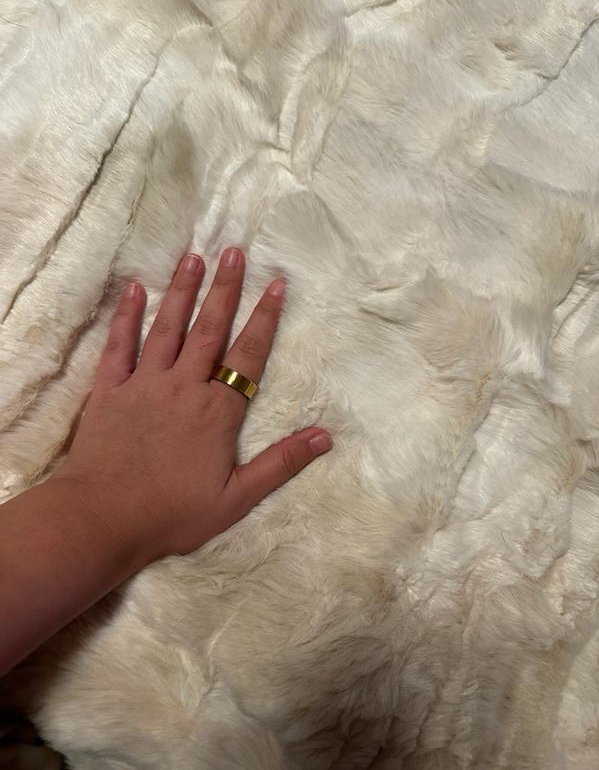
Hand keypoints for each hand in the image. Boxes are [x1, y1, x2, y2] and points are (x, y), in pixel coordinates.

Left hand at [53, 247, 331, 566]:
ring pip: (167, 327)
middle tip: (234, 251)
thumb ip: (281, 463)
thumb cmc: (172, 512)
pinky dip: (127, 317)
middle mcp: (183, 386)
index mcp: (217, 411)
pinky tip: (135, 290)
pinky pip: (119, 345)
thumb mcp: (237, 497)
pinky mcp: (109, 389)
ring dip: (182, 291)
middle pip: (209, 329)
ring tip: (194, 257)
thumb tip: (325, 437)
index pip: (248, 355)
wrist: (103, 518)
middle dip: (225, 289)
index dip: (265, 318)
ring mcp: (144, 383)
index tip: (277, 284)